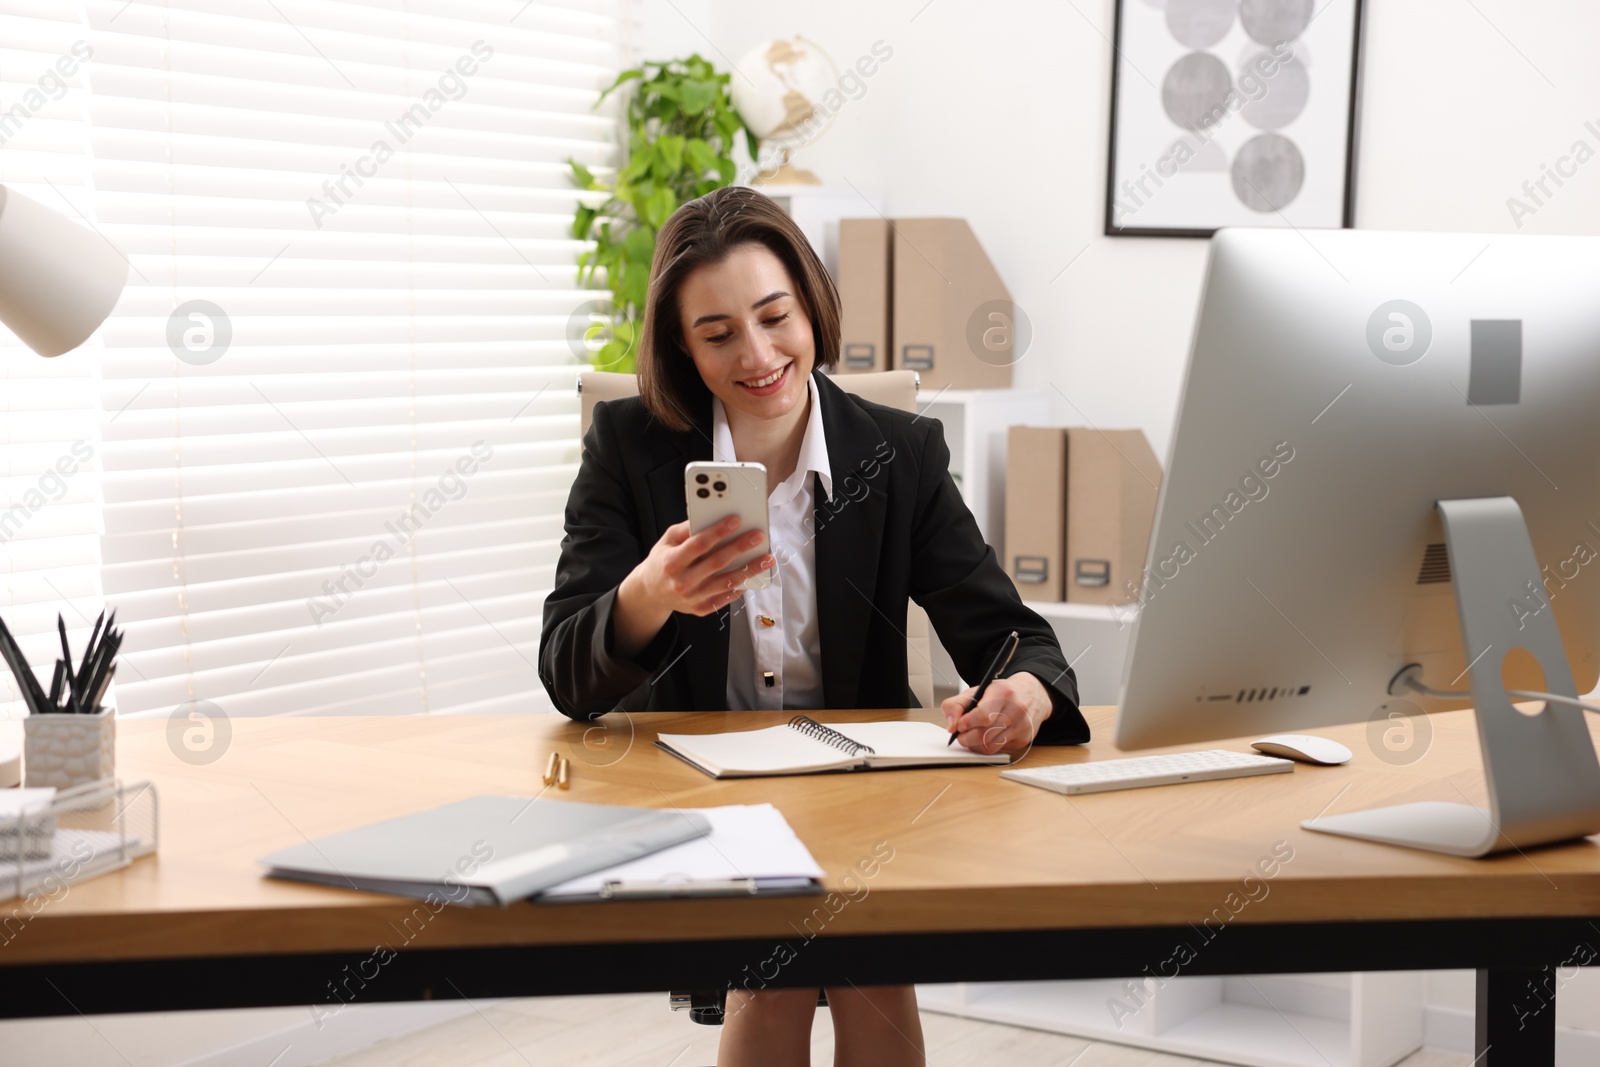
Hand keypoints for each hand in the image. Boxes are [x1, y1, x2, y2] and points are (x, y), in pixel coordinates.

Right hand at [612, 518, 773, 658]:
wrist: (651, 593)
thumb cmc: (662, 562)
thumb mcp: (667, 541)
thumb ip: (687, 529)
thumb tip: (711, 516)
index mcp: (671, 562)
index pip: (699, 545)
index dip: (718, 532)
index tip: (736, 520)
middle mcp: (682, 582)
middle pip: (717, 563)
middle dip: (740, 547)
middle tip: (758, 536)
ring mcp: (692, 598)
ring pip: (726, 583)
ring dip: (750, 570)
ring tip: (767, 558)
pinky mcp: (701, 609)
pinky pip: (726, 598)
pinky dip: (741, 587)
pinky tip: (753, 575)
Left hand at [942, 671, 1053, 754]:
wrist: (1031, 694)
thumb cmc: (1001, 693)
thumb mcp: (977, 690)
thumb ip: (956, 704)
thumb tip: (951, 726)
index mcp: (1003, 692)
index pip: (982, 715)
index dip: (966, 723)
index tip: (959, 725)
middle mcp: (1016, 709)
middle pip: (984, 734)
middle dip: (966, 738)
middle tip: (961, 734)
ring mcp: (1022, 725)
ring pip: (991, 746)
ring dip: (975, 744)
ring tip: (971, 736)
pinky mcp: (1024, 739)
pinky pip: (999, 749)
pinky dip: (987, 746)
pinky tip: (986, 737)